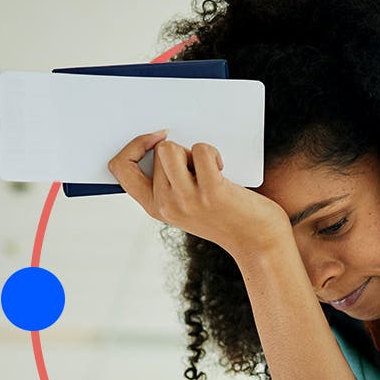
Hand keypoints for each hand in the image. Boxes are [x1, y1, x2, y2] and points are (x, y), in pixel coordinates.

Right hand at [108, 131, 291, 258]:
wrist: (259, 242)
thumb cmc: (226, 217)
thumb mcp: (187, 205)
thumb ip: (169, 181)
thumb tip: (160, 138)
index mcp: (154, 207)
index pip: (120, 168)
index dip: (133, 145)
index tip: (154, 138)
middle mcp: (165, 205)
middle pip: (157, 152)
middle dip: (179, 151)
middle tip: (199, 169)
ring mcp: (186, 198)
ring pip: (171, 149)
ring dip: (192, 151)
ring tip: (208, 169)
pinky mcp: (210, 190)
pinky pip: (200, 150)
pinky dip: (212, 153)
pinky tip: (223, 170)